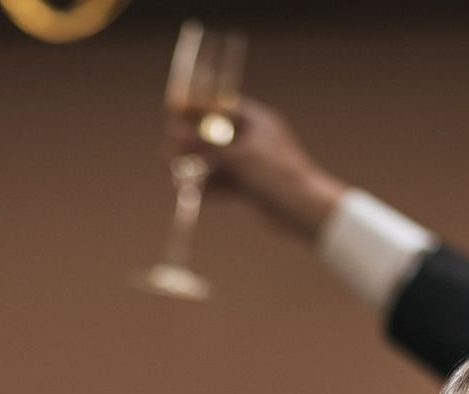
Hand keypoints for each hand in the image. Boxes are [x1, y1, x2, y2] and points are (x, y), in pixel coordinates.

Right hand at [165, 97, 347, 237]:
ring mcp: (253, 165)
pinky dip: (209, 190)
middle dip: (190, 148)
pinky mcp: (253, 187)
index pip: (221, 108)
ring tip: (174, 183)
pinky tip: (191, 197)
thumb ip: (204, 145)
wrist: (303, 210)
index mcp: (257, 121)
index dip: (197, 109)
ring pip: (218, 165)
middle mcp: (255, 140)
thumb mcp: (236, 157)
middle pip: (215, 138)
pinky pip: (225, 185)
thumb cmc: (275, 175)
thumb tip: (174, 133)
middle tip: (166, 156)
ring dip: (196, 173)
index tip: (173, 111)